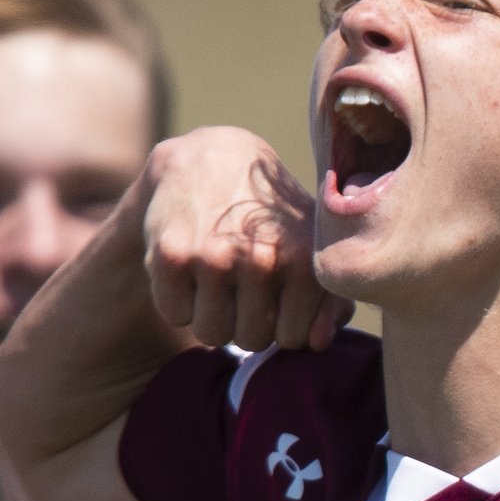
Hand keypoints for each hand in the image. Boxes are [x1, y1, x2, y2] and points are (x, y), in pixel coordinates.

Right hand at [141, 126, 352, 352]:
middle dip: (245, 320)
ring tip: (215, 274)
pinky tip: (188, 264)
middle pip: (251, 340)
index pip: (294, 339)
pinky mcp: (170, 255)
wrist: (209, 158)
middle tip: (239, 281)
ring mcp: (213, 256)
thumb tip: (319, 342)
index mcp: (302, 259)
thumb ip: (329, 301)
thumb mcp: (310, 246)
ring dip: (210, 312)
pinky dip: (177, 297)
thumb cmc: (268, 215)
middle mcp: (261, 258)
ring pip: (211, 333)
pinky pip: (174, 313)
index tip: (275, 293)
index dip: (281, 322)